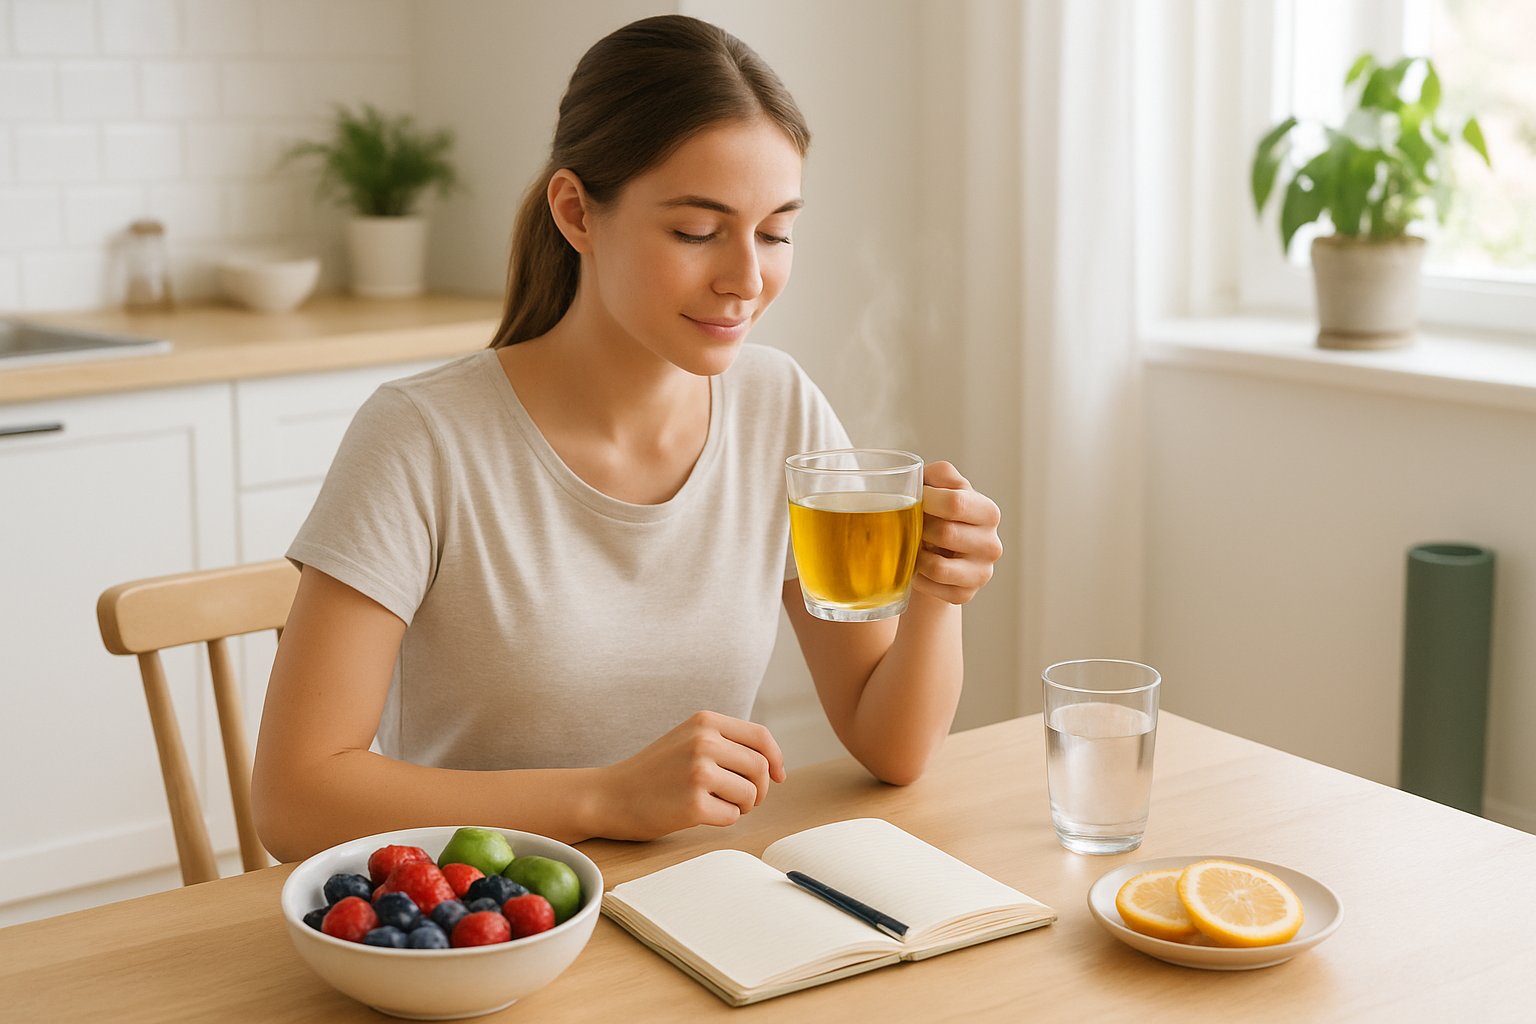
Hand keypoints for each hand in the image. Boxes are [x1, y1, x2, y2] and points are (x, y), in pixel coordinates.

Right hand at [596, 711, 786, 839]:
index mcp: (705, 722)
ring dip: (742, 806)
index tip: (778, 777)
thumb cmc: (655, 772)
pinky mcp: (693, 804)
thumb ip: (726, 743)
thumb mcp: (688, 739)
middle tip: (744, 800)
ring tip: (718, 805)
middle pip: (761, 768)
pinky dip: (723, 820)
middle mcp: (703, 741)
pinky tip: (700, 814)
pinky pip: (732, 816)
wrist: (610, 796)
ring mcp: (698, 772)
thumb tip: (774, 765)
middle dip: (760, 789)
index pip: (761, 737)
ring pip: (751, 793)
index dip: (776, 759)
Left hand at [912, 461, 1002, 604]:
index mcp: (988, 512)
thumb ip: (939, 474)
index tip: (916, 499)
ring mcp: (982, 573)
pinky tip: (918, 566)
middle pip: (944, 533)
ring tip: (915, 545)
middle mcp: (992, 544)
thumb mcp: (940, 486)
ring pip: (936, 566)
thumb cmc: (937, 512)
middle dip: (919, 527)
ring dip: (916, 554)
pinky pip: (930, 586)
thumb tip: (926, 481)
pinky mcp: (966, 594)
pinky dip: (917, 576)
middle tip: (913, 524)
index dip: (926, 499)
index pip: (955, 503)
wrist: (938, 552)